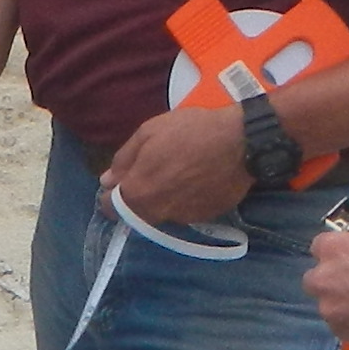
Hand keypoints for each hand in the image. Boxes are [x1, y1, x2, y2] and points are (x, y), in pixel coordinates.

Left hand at [103, 99, 254, 225]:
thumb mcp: (149, 132)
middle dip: (137, 198)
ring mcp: (183, 218)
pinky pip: (186, 211)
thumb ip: (124, 159)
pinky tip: (195, 180)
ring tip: (178, 173)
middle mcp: (158, 212)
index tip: (120, 183)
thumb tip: (107, 181)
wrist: (241, 142)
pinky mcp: (206, 217)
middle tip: (152, 173)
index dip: (111, 195)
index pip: (110, 209)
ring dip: (162, 198)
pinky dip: (185, 200)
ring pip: (162, 213)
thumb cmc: (190, 131)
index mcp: (139, 192)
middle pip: (136, 214)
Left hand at [304, 229, 348, 349]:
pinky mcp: (341, 332)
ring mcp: (331, 308)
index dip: (334, 254)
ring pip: (328, 306)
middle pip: (315, 279)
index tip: (345, 260)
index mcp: (337, 249)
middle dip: (330, 283)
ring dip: (342, 306)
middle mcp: (326, 278)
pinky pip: (341, 326)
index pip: (319, 246)